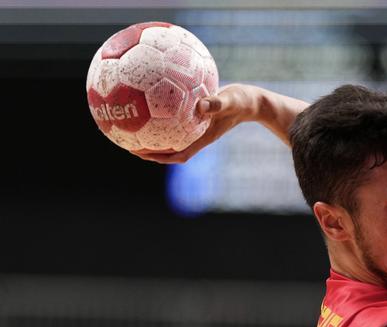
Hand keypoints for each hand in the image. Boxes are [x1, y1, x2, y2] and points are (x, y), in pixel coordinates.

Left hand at [133, 83, 261, 163]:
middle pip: (169, 149)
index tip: (140, 152)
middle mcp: (197, 135)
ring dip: (150, 134)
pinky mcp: (195, 117)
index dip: (158, 156)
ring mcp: (196, 128)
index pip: (178, 154)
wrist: (251, 100)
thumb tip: (200, 105)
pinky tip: (148, 99)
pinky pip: (175, 119)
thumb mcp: (232, 100)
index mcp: (203, 137)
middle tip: (125, 141)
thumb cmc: (243, 101)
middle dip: (147, 149)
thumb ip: (217, 103)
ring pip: (169, 135)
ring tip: (130, 125)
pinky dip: (160, 115)